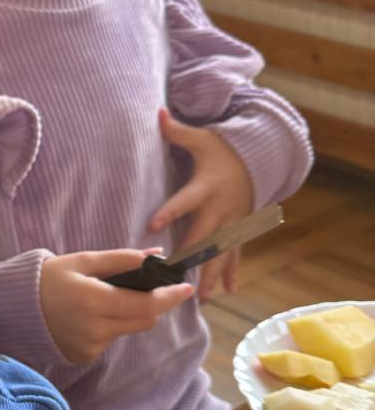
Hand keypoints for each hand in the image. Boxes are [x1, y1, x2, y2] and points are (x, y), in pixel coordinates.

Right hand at [40, 249, 194, 363]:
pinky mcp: (84, 356)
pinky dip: (109, 326)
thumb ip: (122, 259)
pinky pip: (111, 340)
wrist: (14, 307)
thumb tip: (156, 255)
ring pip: (128, 330)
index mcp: (94, 300)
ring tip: (105, 299)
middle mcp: (94, 328)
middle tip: (150, 288)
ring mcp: (89, 346)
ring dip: (128, 314)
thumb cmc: (50, 278)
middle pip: (144, 320)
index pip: (145, 304)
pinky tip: (88, 317)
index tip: (186, 288)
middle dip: (153, 304)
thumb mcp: (84, 261)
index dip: (169, 297)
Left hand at [151, 108, 253, 297]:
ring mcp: (233, 222)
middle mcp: (220, 208)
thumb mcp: (202, 139)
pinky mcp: (240, 229)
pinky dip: (232, 272)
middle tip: (174, 277)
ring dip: (211, 274)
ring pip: (221, 252)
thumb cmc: (222, 150)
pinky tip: (228, 291)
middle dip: (191, 258)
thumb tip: (158, 112)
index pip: (184, 200)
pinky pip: (236, 254)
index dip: (169, 211)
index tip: (151, 225)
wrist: (258, 159)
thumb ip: (177, 131)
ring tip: (203, 297)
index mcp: (206, 187)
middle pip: (204, 236)